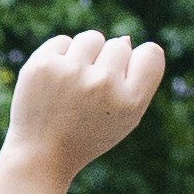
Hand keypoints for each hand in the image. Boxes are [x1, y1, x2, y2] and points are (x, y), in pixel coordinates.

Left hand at [0, 31, 165, 193]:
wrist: (41, 154)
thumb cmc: (87, 135)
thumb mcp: (123, 118)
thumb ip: (134, 81)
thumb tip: (124, 39)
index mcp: (130, 101)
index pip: (151, 54)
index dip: (138, 62)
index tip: (122, 80)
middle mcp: (103, 84)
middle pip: (119, 44)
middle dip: (106, 63)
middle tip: (90, 96)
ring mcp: (71, 72)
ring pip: (92, 38)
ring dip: (84, 56)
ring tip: (73, 86)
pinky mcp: (44, 65)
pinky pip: (63, 41)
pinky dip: (60, 58)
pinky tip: (54, 83)